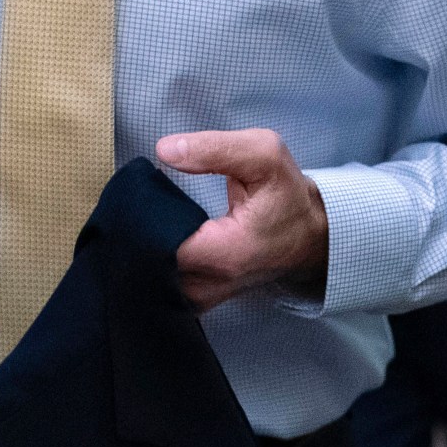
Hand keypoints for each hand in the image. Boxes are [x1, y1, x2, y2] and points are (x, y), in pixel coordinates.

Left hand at [155, 128, 329, 309]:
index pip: (158, 244)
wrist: (309, 235)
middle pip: (148, 265)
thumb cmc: (286, 196)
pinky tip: (157, 235)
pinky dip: (153, 261)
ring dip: (143, 248)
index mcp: (227, 254)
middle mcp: (210, 284)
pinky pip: (161, 284)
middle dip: (138, 233)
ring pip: (150, 279)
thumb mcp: (264, 155)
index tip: (142, 195)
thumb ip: (215, 148)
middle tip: (139, 202)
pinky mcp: (197, 298)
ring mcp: (202, 298)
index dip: (143, 219)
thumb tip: (165, 149)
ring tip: (148, 217)